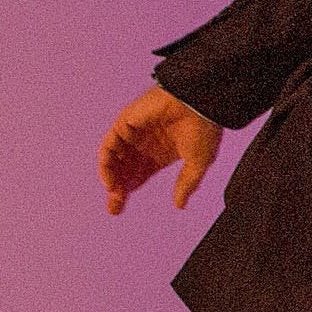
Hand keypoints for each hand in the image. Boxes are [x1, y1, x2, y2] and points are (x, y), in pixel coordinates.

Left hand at [100, 86, 222, 214]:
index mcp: (161, 152)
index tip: (119, 209)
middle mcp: (145, 143)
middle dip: (117, 189)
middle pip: (124, 169)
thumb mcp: (198, 163)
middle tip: (114, 208)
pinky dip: (106, 161)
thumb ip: (186, 184)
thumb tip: (180, 204)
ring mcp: (134, 132)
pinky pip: (109, 144)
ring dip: (110, 176)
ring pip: (114, 157)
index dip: (128, 190)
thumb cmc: (205, 126)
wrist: (201, 102)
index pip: (138, 174)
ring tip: (114, 194)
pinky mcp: (126, 122)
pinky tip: (109, 177)